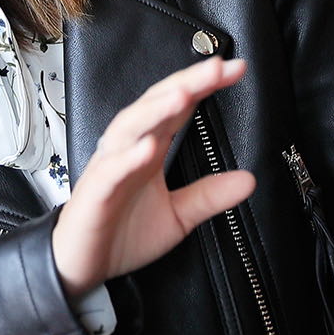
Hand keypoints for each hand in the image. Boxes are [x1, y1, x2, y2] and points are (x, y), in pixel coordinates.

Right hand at [51, 56, 255, 298]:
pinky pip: (111, 170)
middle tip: (218, 67)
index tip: (236, 69)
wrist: (84, 266)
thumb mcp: (178, 216)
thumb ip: (210, 196)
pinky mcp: (95, 192)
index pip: (179, 106)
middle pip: (156, 105)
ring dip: (155, 109)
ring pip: (130, 127)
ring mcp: (110, 167)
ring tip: (183, 94)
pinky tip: (147, 147)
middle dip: (186, 83)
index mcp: (150, 148)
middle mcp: (129, 149)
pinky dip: (128, 156)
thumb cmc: (123, 234)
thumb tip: (250, 180)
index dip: (204, 85)